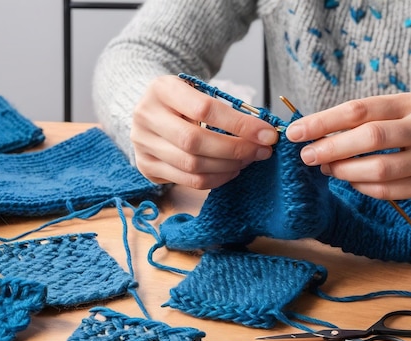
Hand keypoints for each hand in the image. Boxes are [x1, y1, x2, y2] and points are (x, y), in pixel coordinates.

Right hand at [131, 75, 278, 188]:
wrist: (150, 110)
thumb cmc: (183, 101)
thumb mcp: (198, 92)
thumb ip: (226, 109)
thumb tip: (263, 133)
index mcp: (162, 89)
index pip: (205, 109)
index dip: (240, 124)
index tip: (267, 134)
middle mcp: (147, 116)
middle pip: (195, 141)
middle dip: (235, 149)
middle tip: (262, 151)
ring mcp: (143, 144)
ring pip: (192, 165)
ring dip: (228, 166)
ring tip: (248, 159)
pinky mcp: (146, 166)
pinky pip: (188, 181)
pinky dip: (216, 178)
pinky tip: (232, 170)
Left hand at [285, 93, 410, 209]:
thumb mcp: (404, 116)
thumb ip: (366, 122)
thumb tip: (317, 135)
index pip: (359, 109)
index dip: (323, 121)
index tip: (296, 131)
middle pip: (369, 136)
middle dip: (331, 147)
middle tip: (307, 156)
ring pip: (378, 168)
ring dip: (345, 171)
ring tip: (327, 170)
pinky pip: (388, 191)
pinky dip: (363, 187)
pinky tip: (352, 182)